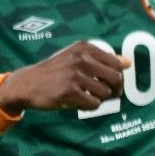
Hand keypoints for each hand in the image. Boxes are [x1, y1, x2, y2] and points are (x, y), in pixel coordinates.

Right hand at [0, 41, 129, 112]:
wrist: (26, 84)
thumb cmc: (55, 71)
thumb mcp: (76, 58)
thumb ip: (103, 60)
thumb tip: (128, 62)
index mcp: (84, 48)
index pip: (117, 65)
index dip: (117, 78)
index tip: (109, 84)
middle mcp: (80, 58)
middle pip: (116, 79)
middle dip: (114, 90)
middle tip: (103, 95)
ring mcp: (74, 75)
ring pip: (105, 93)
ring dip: (98, 100)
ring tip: (85, 97)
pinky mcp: (68, 92)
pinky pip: (94, 105)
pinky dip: (89, 107)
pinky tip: (78, 103)